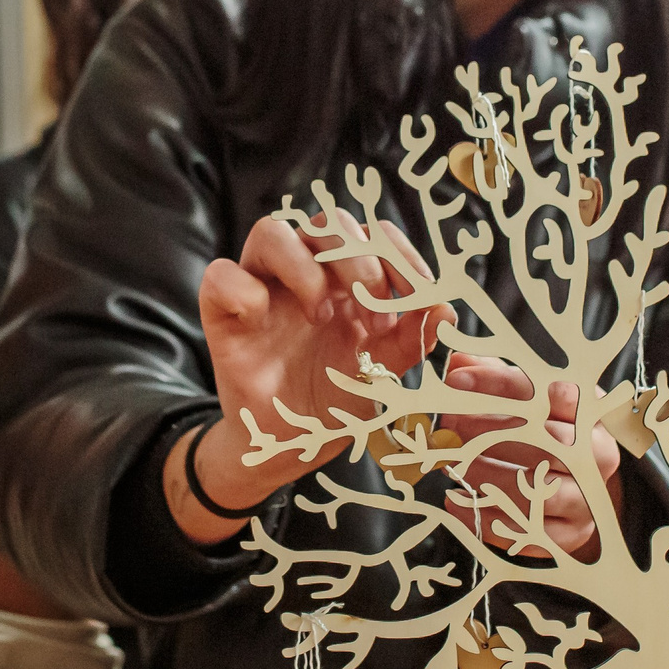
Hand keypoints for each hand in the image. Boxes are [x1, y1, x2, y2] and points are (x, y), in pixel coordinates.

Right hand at [182, 212, 446, 536]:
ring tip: (323, 315)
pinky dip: (244, 289)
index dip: (399, 253)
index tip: (422, 291)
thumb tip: (447, 310)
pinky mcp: (222, 311)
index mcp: (345, 276)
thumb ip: (413, 338)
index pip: (371, 234)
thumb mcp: (383, 370)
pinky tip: (262, 317)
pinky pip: (221, 275)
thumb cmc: (336, 396)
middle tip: (377, 316)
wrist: (290, 444)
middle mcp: (303, 270)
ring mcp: (260, 286)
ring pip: (271, 232)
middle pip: (326, 224)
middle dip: (360, 261)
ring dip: (305, 268)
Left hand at [437, 355, 621, 558]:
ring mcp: (586, 499)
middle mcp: (597, 457)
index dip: (502, 385)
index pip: (553, 393)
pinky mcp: (570, 535)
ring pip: (538, 493)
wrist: (581, 482)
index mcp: (591, 413)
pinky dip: (486, 517)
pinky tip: (457, 500)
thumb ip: (497, 380)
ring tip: (452, 464)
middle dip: (491, 432)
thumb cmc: (547, 429)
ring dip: (487, 477)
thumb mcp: (529, 397)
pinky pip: (528, 533)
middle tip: (452, 423)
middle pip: (549, 444)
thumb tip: (459, 362)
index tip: (459, 381)